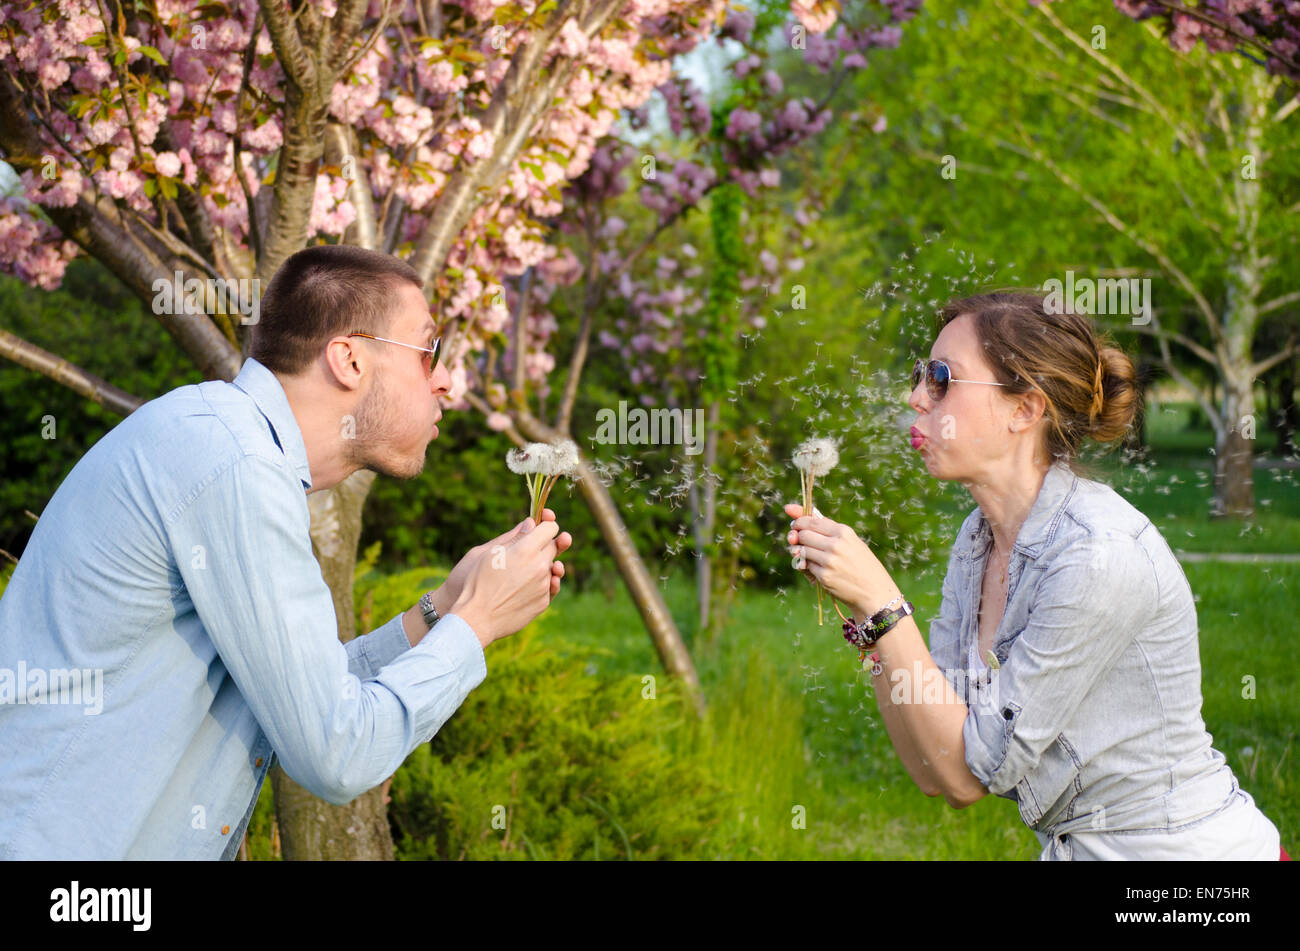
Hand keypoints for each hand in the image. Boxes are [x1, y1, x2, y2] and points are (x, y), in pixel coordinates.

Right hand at [451, 518, 563, 647]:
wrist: (477, 618)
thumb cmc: (478, 582)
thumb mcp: (490, 553)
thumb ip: (514, 536)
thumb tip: (531, 523)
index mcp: (526, 550)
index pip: (551, 528)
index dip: (545, 525)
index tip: (538, 527)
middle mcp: (540, 566)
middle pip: (554, 547)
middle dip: (545, 544)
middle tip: (530, 547)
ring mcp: (544, 586)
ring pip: (551, 567)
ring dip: (542, 565)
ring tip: (525, 568)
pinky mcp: (543, 602)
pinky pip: (549, 587)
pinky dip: (541, 583)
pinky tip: (526, 584)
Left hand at [783, 502, 899, 616]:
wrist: (874, 592)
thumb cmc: (862, 564)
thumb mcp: (851, 542)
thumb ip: (827, 530)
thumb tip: (795, 518)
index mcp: (844, 532)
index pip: (811, 521)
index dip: (798, 521)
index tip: (794, 525)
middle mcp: (836, 545)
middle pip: (802, 534)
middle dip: (797, 537)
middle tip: (799, 542)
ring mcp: (829, 561)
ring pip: (801, 550)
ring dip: (800, 553)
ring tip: (808, 556)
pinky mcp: (824, 577)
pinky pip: (806, 566)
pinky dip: (808, 567)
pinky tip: (818, 570)